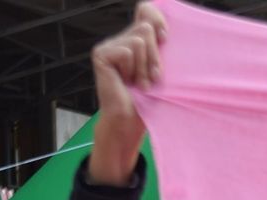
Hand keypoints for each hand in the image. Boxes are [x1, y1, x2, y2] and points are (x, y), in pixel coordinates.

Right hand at [89, 2, 167, 185]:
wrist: (131, 122)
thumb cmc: (150, 100)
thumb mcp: (161, 69)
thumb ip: (161, 46)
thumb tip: (161, 28)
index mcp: (136, 39)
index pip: (146, 10)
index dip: (156, 18)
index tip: (165, 37)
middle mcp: (121, 39)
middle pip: (146, 28)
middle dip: (155, 56)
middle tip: (151, 77)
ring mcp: (109, 45)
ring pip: (139, 41)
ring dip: (145, 67)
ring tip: (140, 83)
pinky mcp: (101, 54)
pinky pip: (128, 51)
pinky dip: (133, 70)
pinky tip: (127, 82)